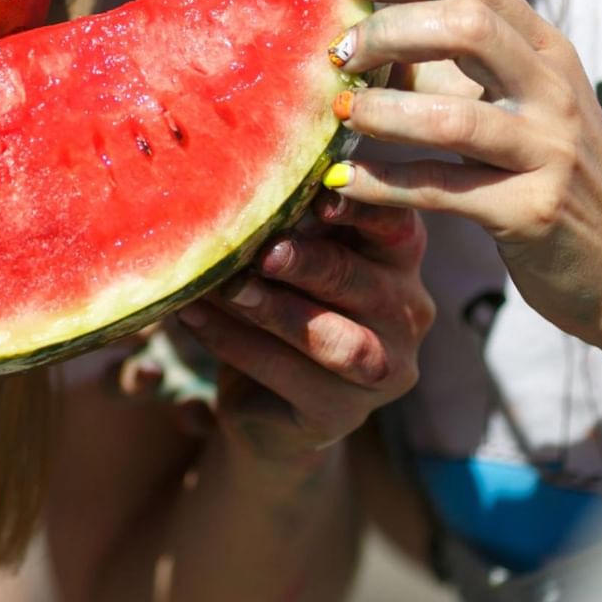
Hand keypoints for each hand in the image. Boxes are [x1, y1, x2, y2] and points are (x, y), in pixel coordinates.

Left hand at [159, 195, 430, 465]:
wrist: (266, 407)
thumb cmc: (280, 307)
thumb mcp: (291, 262)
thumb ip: (288, 227)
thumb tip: (237, 186)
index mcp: (399, 262)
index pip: (398, 228)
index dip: (364, 211)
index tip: (321, 195)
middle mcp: (406, 315)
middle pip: (368, 285)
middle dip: (313, 263)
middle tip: (265, 249)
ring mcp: (382, 372)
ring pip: (338, 342)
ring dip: (279, 311)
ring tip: (228, 287)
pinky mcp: (343, 414)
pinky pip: (290, 377)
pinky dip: (237, 344)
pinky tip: (194, 318)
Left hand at [328, 0, 601, 370]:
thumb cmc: (558, 175)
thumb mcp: (527, 107)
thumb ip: (462, 70)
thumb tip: (375, 34)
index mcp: (550, 54)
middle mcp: (554, 93)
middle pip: (469, 28)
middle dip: (391, 32)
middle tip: (339, 53)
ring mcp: (547, 152)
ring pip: (453, 117)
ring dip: (383, 111)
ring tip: (341, 114)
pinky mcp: (529, 212)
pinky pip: (440, 191)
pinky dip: (382, 185)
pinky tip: (340, 183)